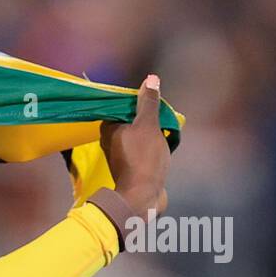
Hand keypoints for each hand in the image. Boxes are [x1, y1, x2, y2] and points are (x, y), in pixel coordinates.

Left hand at [100, 75, 169, 219]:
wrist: (143, 197)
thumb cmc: (143, 159)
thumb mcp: (148, 125)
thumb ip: (148, 103)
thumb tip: (151, 78)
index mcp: (108, 129)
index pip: (122, 106)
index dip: (138, 101)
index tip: (153, 101)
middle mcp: (111, 142)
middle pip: (132, 120)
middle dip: (148, 117)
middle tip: (163, 117)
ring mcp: (122, 156)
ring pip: (140, 135)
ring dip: (154, 132)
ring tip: (166, 131)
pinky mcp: (132, 167)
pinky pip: (144, 150)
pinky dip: (154, 146)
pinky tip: (166, 146)